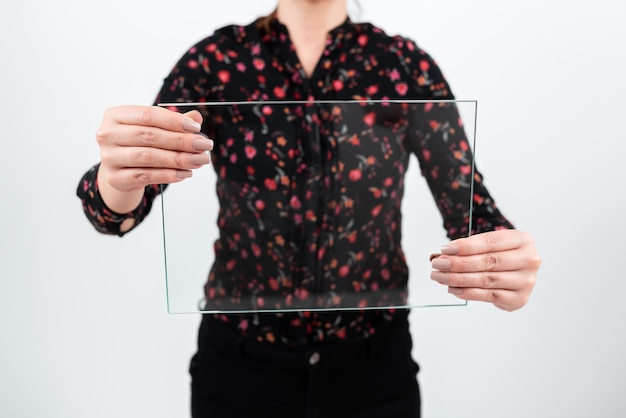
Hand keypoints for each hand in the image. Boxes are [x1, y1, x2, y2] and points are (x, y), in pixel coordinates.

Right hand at [95, 105, 212, 212]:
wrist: (120, 171)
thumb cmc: (138, 144)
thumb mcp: (153, 129)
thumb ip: (174, 122)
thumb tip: (196, 117)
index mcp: (116, 115)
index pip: (148, 115)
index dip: (174, 121)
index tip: (196, 128)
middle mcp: (107, 134)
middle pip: (149, 136)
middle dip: (181, 141)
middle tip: (204, 146)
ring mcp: (109, 157)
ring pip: (148, 157)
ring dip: (178, 159)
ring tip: (199, 161)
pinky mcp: (114, 178)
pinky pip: (145, 176)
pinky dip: (168, 175)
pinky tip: (184, 173)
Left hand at [430, 229, 540, 310]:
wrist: (517, 274)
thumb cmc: (500, 255)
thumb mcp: (490, 245)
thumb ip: (470, 248)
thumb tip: (443, 255)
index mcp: (522, 240)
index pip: (490, 242)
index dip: (465, 246)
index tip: (444, 249)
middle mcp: (529, 260)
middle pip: (488, 261)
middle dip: (458, 263)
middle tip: (437, 264)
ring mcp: (527, 281)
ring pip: (487, 279)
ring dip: (459, 279)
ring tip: (440, 277)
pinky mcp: (519, 298)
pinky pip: (489, 296)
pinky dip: (468, 293)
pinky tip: (453, 289)